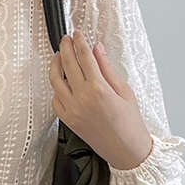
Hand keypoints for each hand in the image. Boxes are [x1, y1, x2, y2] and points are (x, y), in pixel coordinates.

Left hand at [48, 29, 153, 169]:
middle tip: (65, 39)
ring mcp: (72, 110)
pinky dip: (56, 88)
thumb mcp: (124, 91)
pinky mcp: (68, 120)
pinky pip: (56, 100)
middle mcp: (82, 99)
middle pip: (67, 65)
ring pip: (55, 81)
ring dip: (55, 66)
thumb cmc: (130, 122)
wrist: (126, 150)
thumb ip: (107, 68)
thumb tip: (97, 49)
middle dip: (65, 48)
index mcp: (98, 89)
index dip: (79, 43)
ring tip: (58, 56)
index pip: (84, 58)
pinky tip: (62, 81)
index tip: (78, 34)